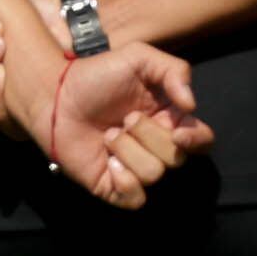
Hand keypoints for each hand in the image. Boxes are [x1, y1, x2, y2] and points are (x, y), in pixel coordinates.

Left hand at [14, 40, 215, 209]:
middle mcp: (156, 147)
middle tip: (124, 117)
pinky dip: (123, 180)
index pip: (202, 140)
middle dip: (148, 134)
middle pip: (177, 157)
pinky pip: (135, 198)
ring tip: (107, 133)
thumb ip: (174, 70)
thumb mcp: (138, 57)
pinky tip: (107, 161)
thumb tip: (192, 106)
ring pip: (154, 173)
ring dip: (127, 149)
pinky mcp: (114, 186)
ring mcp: (135, 168)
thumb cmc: (95, 75)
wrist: (54, 93)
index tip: (178, 133)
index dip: (197, 140)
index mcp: (169, 120)